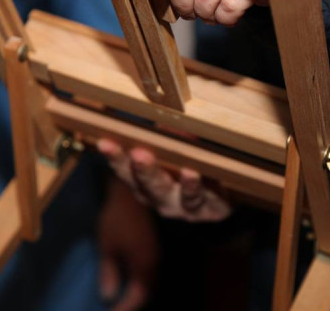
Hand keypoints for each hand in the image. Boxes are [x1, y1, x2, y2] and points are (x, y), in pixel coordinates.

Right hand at [97, 138, 231, 221]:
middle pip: (149, 187)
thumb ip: (169, 137)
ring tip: (186, 170)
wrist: (223, 200)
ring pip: (181, 197)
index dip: (115, 157)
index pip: (126, 171)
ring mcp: (185, 208)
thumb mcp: (177, 152)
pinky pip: (206, 199)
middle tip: (139, 154)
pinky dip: (201, 187)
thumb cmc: (191, 170)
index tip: (105, 142)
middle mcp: (162, 200)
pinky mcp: (211, 211)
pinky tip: (198, 174)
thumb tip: (165, 117)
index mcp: (146, 185)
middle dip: (144, 170)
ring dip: (184, 184)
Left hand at [99, 178, 157, 310]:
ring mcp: (155, 252)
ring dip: (136, 291)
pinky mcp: (153, 244)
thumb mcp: (107, 246)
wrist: (133, 190)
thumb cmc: (118, 218)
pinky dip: (138, 279)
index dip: (125, 309)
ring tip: (121, 297)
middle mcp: (154, 262)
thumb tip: (109, 296)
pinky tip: (127, 278)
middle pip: (146, 291)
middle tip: (116, 308)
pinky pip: (148, 270)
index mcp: (144, 266)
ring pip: (148, 280)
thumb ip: (109, 272)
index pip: (138, 297)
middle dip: (131, 302)